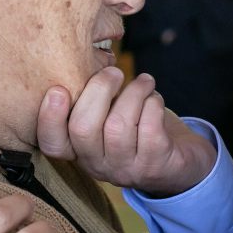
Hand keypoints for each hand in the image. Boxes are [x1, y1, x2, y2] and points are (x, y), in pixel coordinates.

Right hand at [37, 67, 216, 196]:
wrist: (182, 162)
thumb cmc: (140, 128)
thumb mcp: (111, 117)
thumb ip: (94, 100)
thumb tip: (85, 64)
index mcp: (81, 151)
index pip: (52, 144)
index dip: (49, 118)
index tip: (58, 89)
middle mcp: (98, 165)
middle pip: (83, 129)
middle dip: (99, 90)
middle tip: (115, 72)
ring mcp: (126, 169)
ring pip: (118, 126)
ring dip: (134, 92)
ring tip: (145, 82)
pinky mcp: (155, 165)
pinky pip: (149, 128)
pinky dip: (153, 103)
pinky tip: (155, 98)